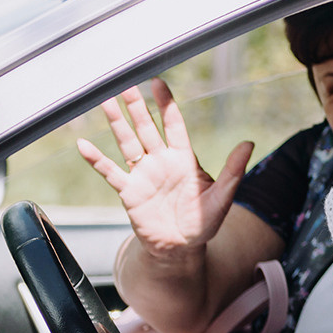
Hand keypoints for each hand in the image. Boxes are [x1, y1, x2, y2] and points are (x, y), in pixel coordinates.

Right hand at [77, 79, 254, 258]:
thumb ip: (233, 171)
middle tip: (125, 82)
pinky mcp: (129, 192)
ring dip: (116, 122)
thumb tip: (249, 143)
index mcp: (183, 159)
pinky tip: (83, 145)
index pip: (173, 125)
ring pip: (127, 142)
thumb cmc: (202, 223)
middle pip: (146, 127)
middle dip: (136, 106)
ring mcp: (143, 174)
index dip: (165, 104)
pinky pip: (110, 172)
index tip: (158, 83)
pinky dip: (96, 159)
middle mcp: (161, 161)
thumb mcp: (222, 197)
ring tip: (105, 100)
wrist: (181, 250)